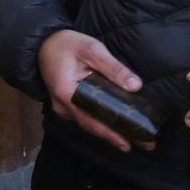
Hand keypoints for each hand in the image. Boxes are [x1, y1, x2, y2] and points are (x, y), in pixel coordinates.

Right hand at [39, 29, 146, 151]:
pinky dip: (102, 121)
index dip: (110, 134)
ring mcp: (63, 108)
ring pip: (89, 123)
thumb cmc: (66, 44)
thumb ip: (113, 68)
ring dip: (112, 130)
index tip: (129, 144)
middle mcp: (63, 107)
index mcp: (67, 94)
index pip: (91, 120)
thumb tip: (136, 86)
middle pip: (92, 126)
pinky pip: (86, 116)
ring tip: (138, 137)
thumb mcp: (91, 49)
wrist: (43, 44)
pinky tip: (119, 123)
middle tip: (145, 144)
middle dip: (118, 136)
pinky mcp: (67, 106)